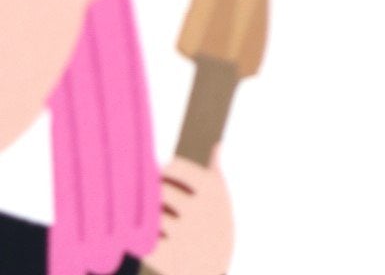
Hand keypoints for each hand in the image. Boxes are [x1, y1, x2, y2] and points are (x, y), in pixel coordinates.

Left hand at [145, 147, 234, 274]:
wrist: (213, 272)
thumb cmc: (216, 229)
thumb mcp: (222, 199)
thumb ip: (214, 171)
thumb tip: (216, 144)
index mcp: (211, 188)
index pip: (173, 166)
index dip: (162, 171)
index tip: (159, 176)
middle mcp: (197, 208)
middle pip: (157, 189)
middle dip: (151, 194)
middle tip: (149, 198)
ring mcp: (181, 232)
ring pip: (149, 213)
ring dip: (145, 215)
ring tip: (148, 217)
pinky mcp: (165, 255)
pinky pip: (142, 237)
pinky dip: (140, 236)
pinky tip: (146, 237)